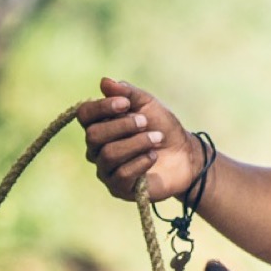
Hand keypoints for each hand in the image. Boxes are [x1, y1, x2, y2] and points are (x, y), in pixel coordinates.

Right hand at [78, 77, 201, 201]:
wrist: (186, 155)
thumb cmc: (162, 127)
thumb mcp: (147, 105)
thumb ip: (127, 93)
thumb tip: (104, 81)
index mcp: (99, 125)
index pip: (84, 115)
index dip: (101, 108)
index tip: (125, 103)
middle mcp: (96, 148)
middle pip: (93, 135)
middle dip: (122, 126)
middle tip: (144, 121)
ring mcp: (106, 169)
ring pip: (108, 155)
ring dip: (136, 143)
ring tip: (157, 138)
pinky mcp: (119, 188)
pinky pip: (121, 174)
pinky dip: (141, 162)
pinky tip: (153, 156)